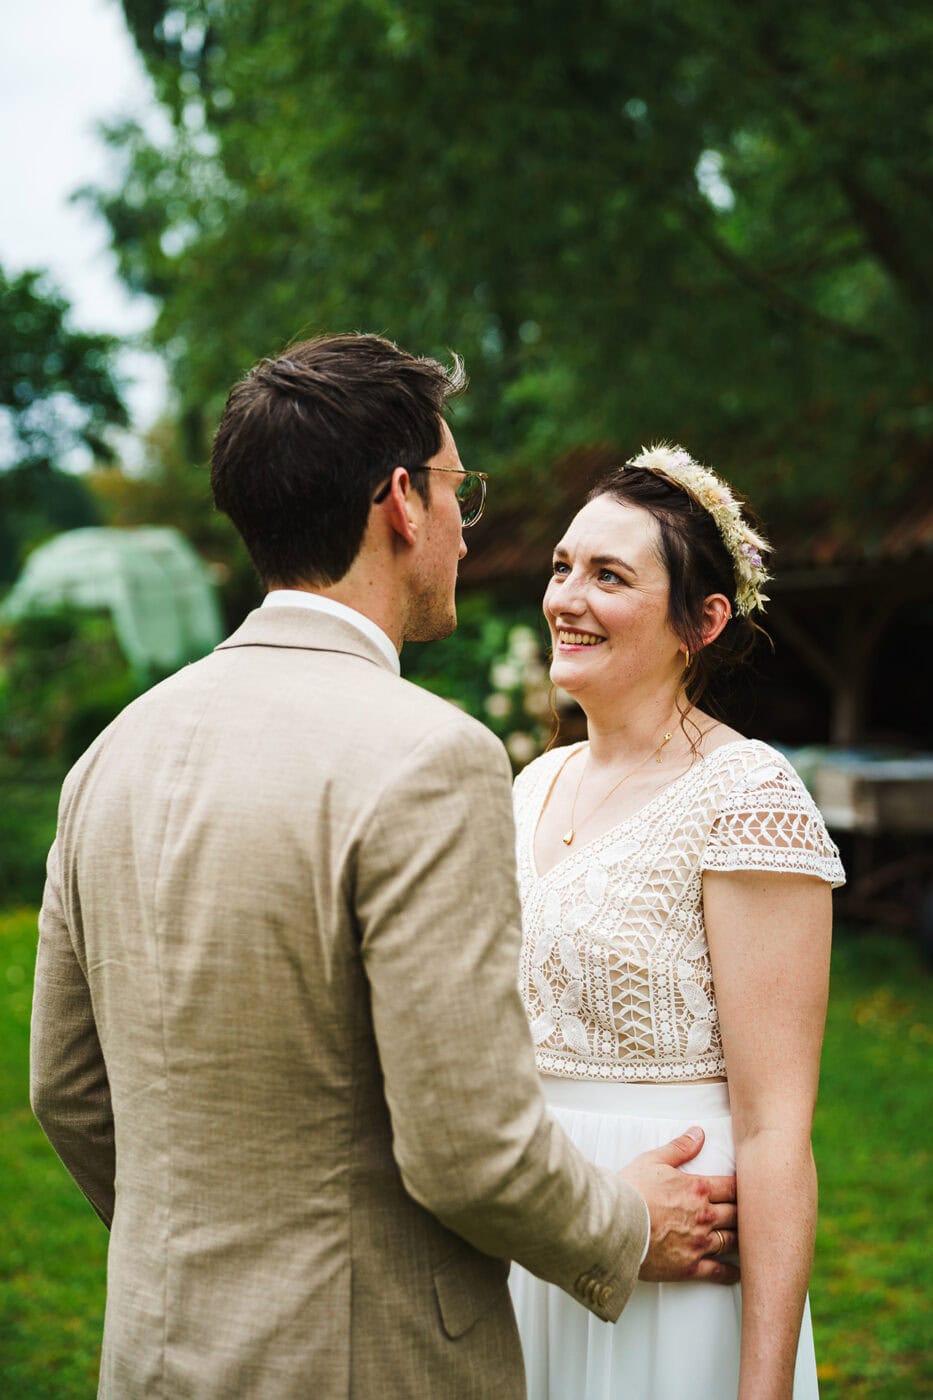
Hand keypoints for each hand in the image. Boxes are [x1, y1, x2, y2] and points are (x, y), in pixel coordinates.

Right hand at [620, 1126, 738, 1283]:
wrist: (614, 1224)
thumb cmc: (631, 1190)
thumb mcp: (653, 1160)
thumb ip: (680, 1148)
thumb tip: (699, 1133)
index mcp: (698, 1189)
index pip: (732, 1188)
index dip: (744, 1188)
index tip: (753, 1189)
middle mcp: (705, 1216)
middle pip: (737, 1214)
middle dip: (746, 1213)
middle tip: (755, 1214)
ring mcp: (699, 1243)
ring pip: (732, 1241)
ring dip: (741, 1238)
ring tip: (749, 1239)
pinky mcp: (690, 1266)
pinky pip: (717, 1271)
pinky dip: (730, 1272)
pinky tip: (737, 1272)